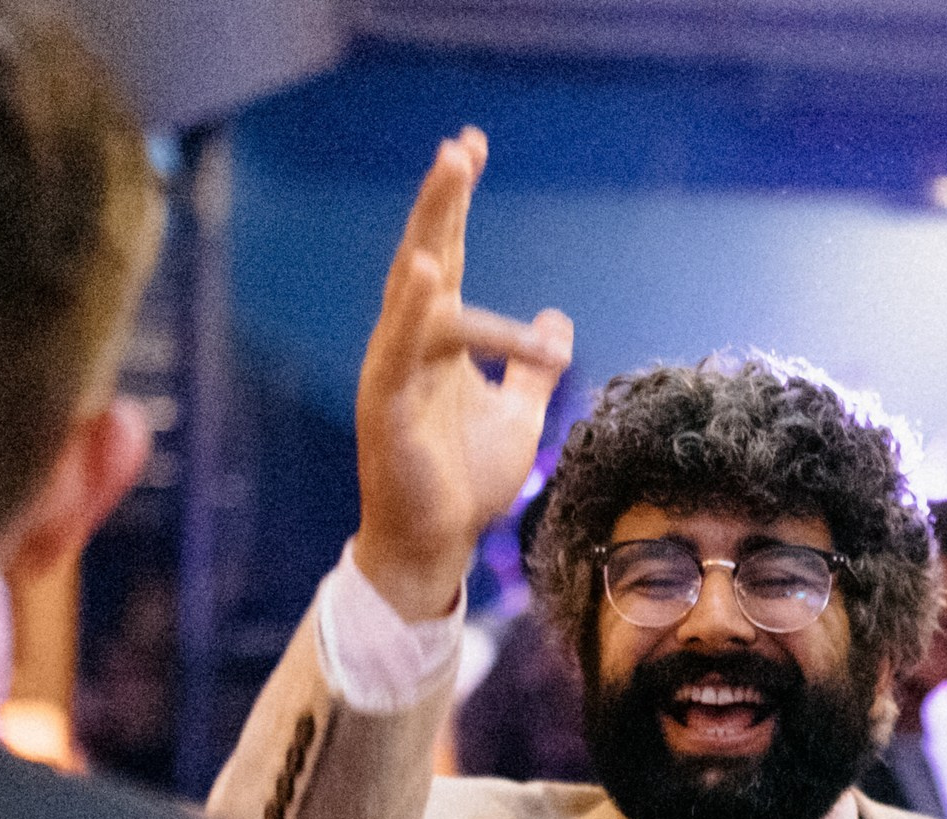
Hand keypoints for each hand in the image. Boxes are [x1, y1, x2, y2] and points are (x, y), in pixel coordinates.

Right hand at [356, 128, 573, 620]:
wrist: (435, 545)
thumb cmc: (466, 482)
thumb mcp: (518, 413)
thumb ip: (533, 366)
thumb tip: (559, 319)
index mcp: (438, 340)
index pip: (446, 255)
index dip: (455, 202)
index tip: (471, 145)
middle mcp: (409, 345)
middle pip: (425, 255)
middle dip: (442, 198)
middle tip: (461, 145)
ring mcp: (394, 372)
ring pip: (411, 291)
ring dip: (431, 229)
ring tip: (451, 176)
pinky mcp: (387, 407)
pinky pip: (401, 352)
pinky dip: (415, 310)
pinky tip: (428, 271)